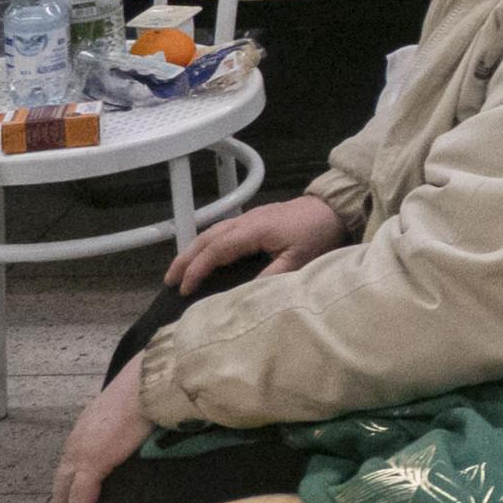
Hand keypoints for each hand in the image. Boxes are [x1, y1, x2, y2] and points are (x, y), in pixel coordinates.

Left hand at [56, 355, 149, 502]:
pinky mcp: (91, 464)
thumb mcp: (127, 412)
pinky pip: (80, 500)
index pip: (72, 464)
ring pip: (67, 495)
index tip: (74, 501)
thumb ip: (125, 427)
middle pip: (62, 483)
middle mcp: (76, 443)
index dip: (71, 485)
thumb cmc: (145, 391)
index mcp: (84, 430)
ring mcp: (80, 454)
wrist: (146, 383)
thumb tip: (137, 437)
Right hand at [163, 190, 346, 294]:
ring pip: (212, 232)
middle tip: (169, 281)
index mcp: (253, 230)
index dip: (197, 269)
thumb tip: (243, 294)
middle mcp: (246, 220)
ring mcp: (249, 216)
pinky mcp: (255, 217)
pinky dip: (206, 243)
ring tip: (179, 271)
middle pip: (207, 238)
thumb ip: (272, 275)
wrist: (333, 208)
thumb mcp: (299, 259)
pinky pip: (222, 230)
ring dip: (193, 250)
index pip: (216, 250)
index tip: (184, 290)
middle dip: (185, 259)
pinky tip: (204, 254)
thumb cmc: (318, 234)